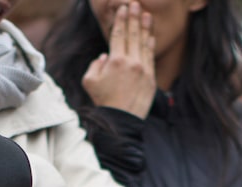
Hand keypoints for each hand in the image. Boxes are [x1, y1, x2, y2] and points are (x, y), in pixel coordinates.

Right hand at [83, 2, 155, 118]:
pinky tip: (151, 36)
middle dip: (134, 17)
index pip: (119, 34)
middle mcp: (131, 62)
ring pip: (144, 44)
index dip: (121, 20)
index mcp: (115, 60)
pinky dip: (150, 45)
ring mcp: (143, 69)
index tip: (123, 8)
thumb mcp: (90, 81)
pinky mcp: (151, 78)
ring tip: (146, 14)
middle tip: (136, 4)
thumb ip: (95, 65)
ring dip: (145, 27)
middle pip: (133, 34)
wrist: (121, 120)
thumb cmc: (103, 101)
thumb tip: (104, 57)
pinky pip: (151, 57)